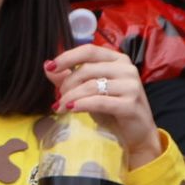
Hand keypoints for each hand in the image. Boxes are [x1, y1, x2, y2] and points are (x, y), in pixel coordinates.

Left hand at [44, 44, 161, 169]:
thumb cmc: (112, 110)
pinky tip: (71, 109)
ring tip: (60, 107)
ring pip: (91, 86)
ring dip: (71, 97)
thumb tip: (47, 66)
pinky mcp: (131, 104)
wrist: (137, 134)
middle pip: (87, 69)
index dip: (67, 57)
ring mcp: (131, 85)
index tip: (50, 67)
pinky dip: (82, 104)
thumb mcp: (89, 91)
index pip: (89, 51)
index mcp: (117, 59)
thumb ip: (69, 78)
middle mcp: (126, 68)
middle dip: (67, 84)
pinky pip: (99, 101)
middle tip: (58, 98)